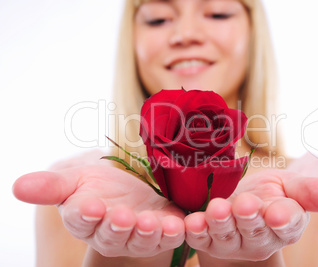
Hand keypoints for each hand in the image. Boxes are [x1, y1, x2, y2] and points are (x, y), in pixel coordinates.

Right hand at [13, 164, 185, 257]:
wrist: (131, 186)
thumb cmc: (100, 186)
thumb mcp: (75, 179)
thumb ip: (52, 186)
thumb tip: (18, 186)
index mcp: (86, 220)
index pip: (81, 221)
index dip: (85, 215)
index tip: (89, 205)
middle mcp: (112, 233)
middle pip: (112, 236)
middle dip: (116, 228)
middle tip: (120, 216)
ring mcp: (140, 235)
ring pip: (142, 240)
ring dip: (146, 233)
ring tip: (149, 222)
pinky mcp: (165, 230)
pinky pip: (171, 236)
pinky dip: (175, 232)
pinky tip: (178, 224)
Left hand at [184, 169, 317, 261]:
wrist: (237, 197)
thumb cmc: (267, 193)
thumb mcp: (289, 186)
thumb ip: (308, 191)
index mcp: (285, 225)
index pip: (288, 224)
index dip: (284, 219)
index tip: (279, 214)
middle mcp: (259, 238)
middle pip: (256, 230)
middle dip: (250, 218)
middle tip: (246, 204)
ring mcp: (232, 241)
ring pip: (227, 235)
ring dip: (222, 222)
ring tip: (218, 208)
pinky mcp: (207, 239)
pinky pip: (201, 237)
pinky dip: (196, 230)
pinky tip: (191, 222)